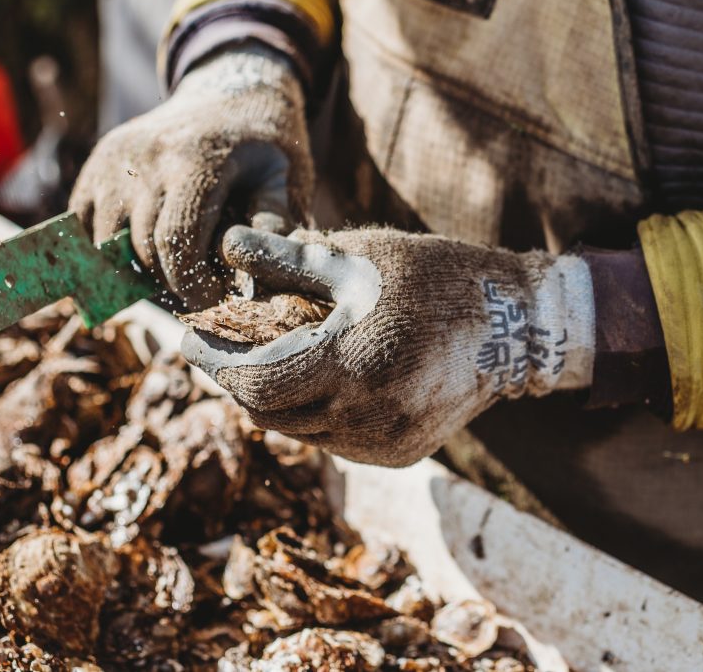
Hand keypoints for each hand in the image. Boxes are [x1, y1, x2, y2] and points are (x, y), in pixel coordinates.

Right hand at [69, 47, 313, 309]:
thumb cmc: (264, 141)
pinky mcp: (97, 164)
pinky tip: (143, 250)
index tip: (214, 298)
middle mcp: (146, 157)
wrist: (229, 89)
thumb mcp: (286, 173)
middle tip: (200, 286)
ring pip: (108, 243)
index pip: (176, 242)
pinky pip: (84, 224)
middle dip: (171, 282)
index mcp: (196, 160)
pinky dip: (107, 248)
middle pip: (143, 248)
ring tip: (175, 267)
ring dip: (137, 268)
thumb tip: (258, 271)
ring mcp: (114, 159)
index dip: (191, 284)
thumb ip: (274, 221)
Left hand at [182, 226, 595, 466]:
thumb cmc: (433, 277)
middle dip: (238, 380)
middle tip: (223, 347)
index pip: (255, 382)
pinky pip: (332, 441)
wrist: (513, 327)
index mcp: (352, 364)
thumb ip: (285, 260)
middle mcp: (366, 417)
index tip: (189, 339)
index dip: (214, 363)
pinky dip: (313, 413)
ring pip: (298, 431)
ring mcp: (384, 444)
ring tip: (269, 357)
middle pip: (269, 414)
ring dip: (274, 398)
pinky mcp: (400, 455)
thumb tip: (227, 246)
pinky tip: (318, 380)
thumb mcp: (358, 257)